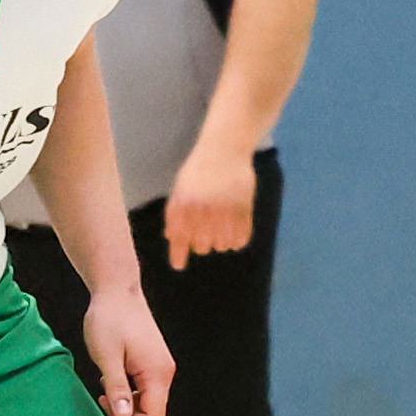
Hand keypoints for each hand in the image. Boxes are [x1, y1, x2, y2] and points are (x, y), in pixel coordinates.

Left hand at [80, 282, 173, 415]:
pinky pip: (146, 388)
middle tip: (104, 402)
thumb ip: (117, 388)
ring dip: (127, 403)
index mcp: (157, 372)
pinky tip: (111, 378)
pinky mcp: (153, 361)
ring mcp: (160, 366)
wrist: (116, 290)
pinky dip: (129, 391)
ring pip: (149, 401)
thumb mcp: (107, 356)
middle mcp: (164, 372)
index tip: (106, 415)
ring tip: (105, 387)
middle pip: (154, 413)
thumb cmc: (109, 319)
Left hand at [162, 140, 257, 267]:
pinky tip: (235, 240)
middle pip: (202, 245)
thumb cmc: (198, 170)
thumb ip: (175, 213)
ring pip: (223, 243)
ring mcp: (225, 206)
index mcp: (184, 202)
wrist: (224, 148)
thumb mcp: (180, 188)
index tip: (179, 266)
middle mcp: (204, 206)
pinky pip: (242, 235)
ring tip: (221, 236)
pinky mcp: (244, 205)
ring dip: (221, 244)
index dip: (178, 253)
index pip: (180, 235)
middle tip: (204, 240)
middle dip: (202, 245)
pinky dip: (238, 241)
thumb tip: (171, 238)